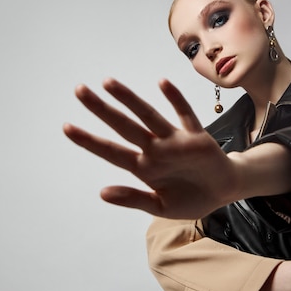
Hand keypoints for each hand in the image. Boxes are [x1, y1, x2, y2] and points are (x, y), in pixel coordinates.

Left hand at [63, 78, 241, 218]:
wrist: (223, 191)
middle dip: (102, 110)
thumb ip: (134, 199)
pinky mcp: (196, 136)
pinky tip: (162, 84)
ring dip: (130, 100)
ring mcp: (174, 141)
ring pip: (149, 116)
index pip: (111, 151)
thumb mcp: (160, 208)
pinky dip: (175, 100)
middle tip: (79, 90)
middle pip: (124, 126)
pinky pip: (184, 115)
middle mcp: (155, 150)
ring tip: (108, 83)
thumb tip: (102, 192)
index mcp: (144, 168)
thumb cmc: (191, 199)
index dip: (89, 140)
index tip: (67, 127)